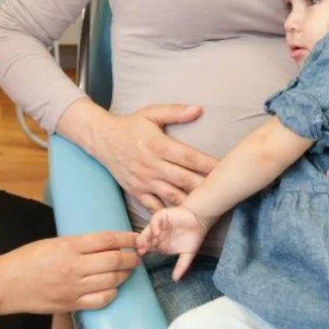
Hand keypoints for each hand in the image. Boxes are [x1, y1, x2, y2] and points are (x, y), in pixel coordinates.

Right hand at [0, 231, 140, 312]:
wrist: (6, 284)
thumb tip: (104, 244)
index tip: (135, 238)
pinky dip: (112, 293)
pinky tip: (112, 288)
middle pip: (114, 261)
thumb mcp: (52, 242)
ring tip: (128, 270)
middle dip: (130, 258)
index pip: (107, 240)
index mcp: (68, 246)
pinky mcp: (71, 304)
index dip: (126, 238)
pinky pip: (101, 300)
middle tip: (136, 255)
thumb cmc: (25, 260)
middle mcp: (74, 267)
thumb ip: (77, 244)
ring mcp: (74, 288)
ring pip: (112, 280)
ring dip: (125, 274)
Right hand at [90, 104, 217, 212]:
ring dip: (191, 203)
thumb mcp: (151, 113)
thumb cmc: (130, 125)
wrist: (101, 139)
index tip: (226, 169)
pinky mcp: (137, 191)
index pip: (189, 157)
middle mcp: (152, 165)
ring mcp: (144, 181)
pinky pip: (155, 207)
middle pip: (185, 179)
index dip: (209, 165)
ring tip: (210, 208)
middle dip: (206, 187)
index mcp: (158, 145)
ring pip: (173, 196)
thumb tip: (198, 109)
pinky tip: (183, 219)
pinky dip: (169, 214)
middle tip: (226, 192)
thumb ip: (175, 111)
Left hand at [137, 206, 207, 280]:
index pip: (149, 248)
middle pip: (146, 240)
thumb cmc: (194, 237)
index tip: (141, 257)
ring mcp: (159, 225)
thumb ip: (181, 266)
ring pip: (148, 230)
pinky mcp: (162, 216)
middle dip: (142, 245)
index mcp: (161, 244)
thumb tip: (176, 280)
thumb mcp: (187, 254)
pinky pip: (155, 220)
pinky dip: (154, 226)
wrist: (200, 221)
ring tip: (144, 243)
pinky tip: (156, 233)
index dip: (144, 252)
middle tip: (140, 251)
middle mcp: (158, 234)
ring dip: (145, 236)